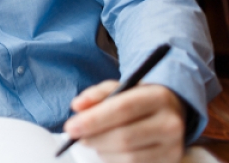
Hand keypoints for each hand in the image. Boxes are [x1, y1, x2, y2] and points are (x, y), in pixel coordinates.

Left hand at [64, 81, 185, 162]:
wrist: (170, 114)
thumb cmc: (138, 99)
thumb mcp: (120, 88)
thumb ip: (97, 94)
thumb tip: (77, 106)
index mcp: (159, 97)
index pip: (123, 109)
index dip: (94, 120)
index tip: (70, 127)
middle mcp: (171, 123)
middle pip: (124, 137)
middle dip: (93, 138)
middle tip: (73, 135)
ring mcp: (173, 147)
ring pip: (128, 156)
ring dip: (101, 150)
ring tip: (91, 140)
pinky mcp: (170, 162)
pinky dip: (112, 159)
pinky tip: (106, 149)